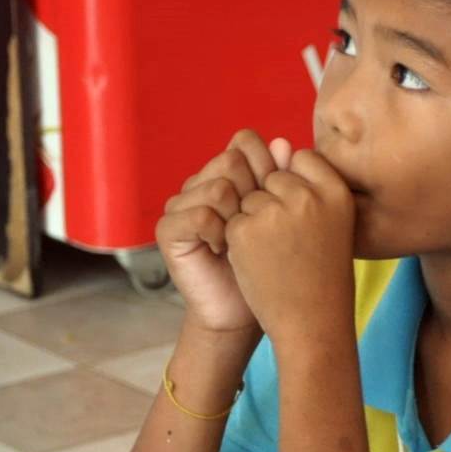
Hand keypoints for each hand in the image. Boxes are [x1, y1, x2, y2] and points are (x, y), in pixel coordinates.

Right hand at [155, 131, 293, 334]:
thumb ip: (280, 178)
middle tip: (255, 228)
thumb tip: (284, 142)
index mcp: (224, 173)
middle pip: (231, 160)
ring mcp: (179, 204)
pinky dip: (220, 234)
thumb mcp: (281, 214)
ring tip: (239, 242)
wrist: (249, 309)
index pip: (245, 142)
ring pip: (219, 188)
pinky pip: (202, 215)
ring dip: (238, 219)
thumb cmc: (270, 262)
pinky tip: (223, 250)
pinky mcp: (167, 229)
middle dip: (253, 194)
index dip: (267, 168)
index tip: (277, 204)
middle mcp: (198, 183)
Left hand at [223, 150, 356, 346]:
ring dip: (254, 224)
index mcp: (336, 190)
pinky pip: (232, 220)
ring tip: (276, 256)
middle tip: (290, 246)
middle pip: (271, 178)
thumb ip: (307, 181)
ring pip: (249, 198)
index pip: (301, 159)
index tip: (306, 222)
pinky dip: (239, 242)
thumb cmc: (324, 274)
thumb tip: (277, 141)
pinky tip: (259, 264)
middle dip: (272, 206)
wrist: (312, 324)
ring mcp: (275, 211)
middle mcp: (308, 195)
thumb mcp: (330, 222)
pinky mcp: (245, 230)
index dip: (295, 190)